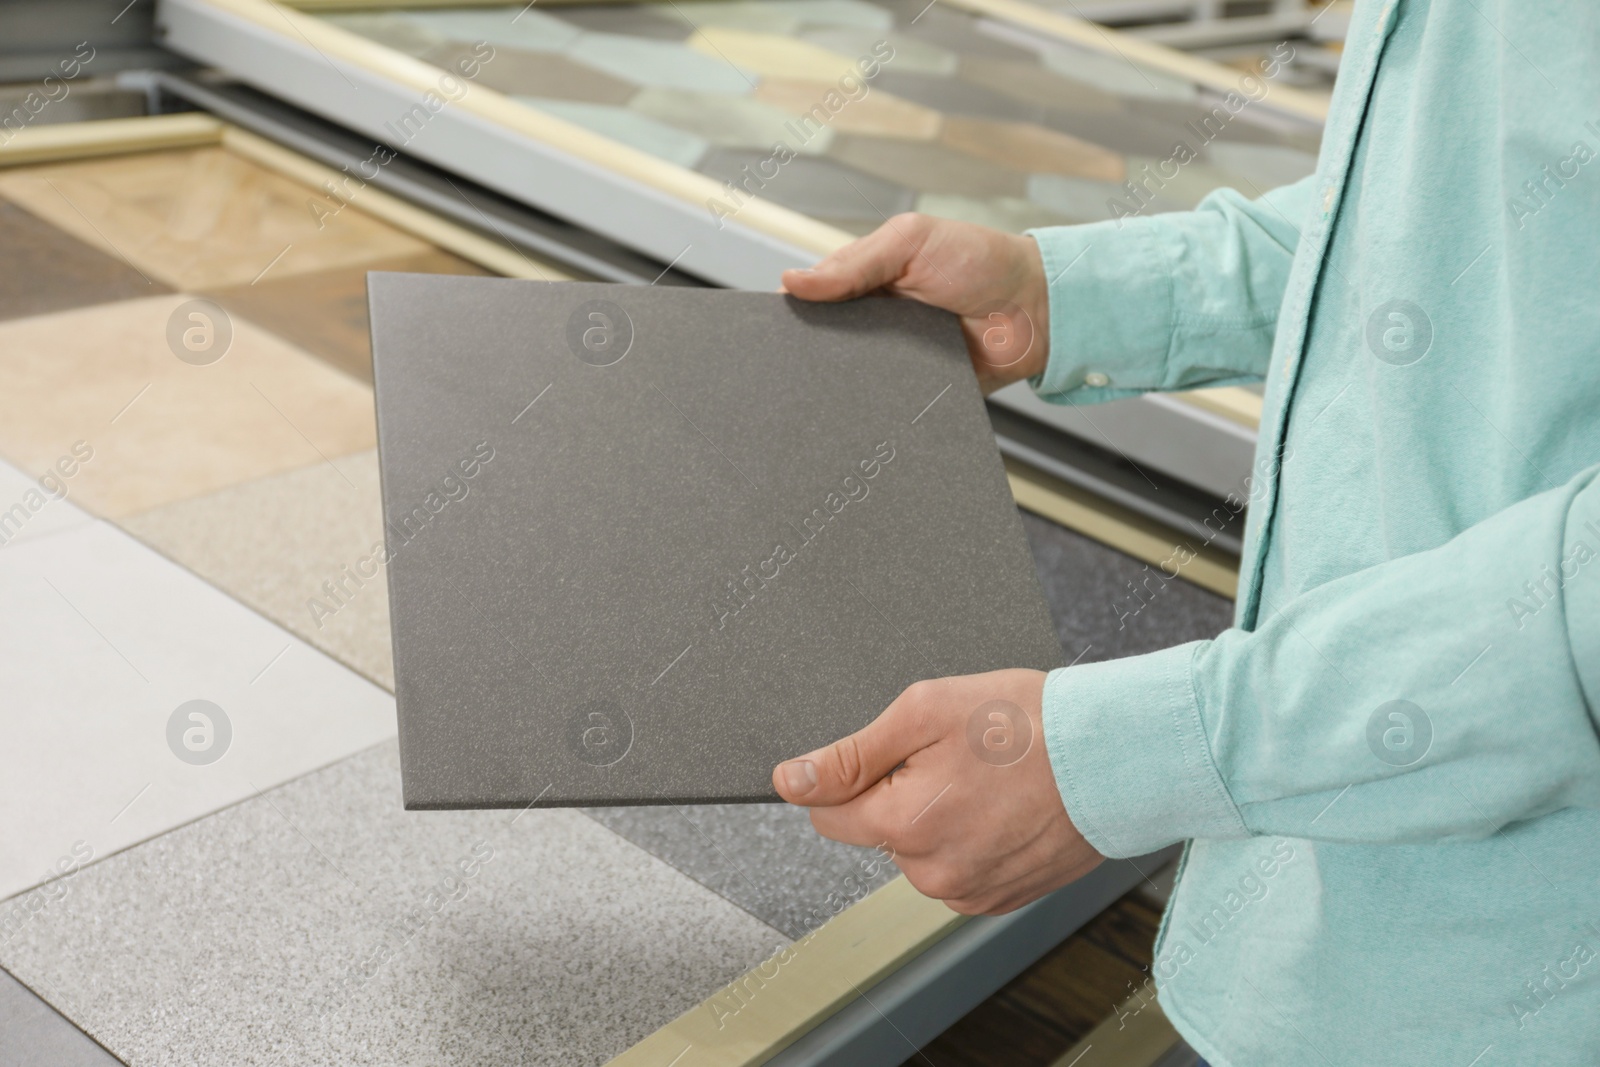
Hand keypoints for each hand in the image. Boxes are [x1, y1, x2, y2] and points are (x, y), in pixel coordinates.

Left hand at [773, 669, 1103, 914]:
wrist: (1118, 754)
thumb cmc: (1032, 724)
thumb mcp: (925, 712)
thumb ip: (850, 754)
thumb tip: (791, 781)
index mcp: (901, 825)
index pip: (828, 813)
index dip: (851, 775)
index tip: (890, 753)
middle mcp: (930, 873)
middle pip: (877, 832)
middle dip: (901, 793)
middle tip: (956, 757)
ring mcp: (969, 893)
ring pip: (919, 851)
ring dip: (939, 817)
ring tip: (990, 780)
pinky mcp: (1001, 899)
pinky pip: (959, 868)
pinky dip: (972, 838)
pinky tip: (1005, 807)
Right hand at [781, 214, 1049, 393]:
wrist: (1035, 309)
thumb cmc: (980, 262)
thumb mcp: (911, 241)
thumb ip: (855, 262)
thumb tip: (792, 281)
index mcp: (864, 282)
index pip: (812, 300)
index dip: (791, 313)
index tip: (771, 327)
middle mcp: (872, 323)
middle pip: (824, 345)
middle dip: (808, 355)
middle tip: (792, 366)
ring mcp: (891, 360)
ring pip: (847, 380)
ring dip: (837, 385)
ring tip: (820, 392)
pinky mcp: (912, 393)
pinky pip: (882, 406)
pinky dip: (871, 409)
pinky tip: (858, 412)